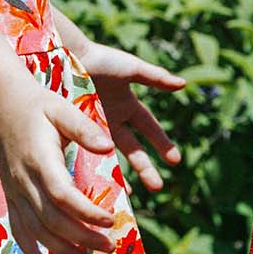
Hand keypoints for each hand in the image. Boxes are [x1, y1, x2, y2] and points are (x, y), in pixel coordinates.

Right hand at [0, 78, 116, 253]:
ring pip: (36, 230)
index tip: (111, 220)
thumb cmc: (39, 106)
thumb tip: (110, 146)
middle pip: (51, 219)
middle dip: (80, 237)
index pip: (63, 195)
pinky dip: (30, 251)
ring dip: (61, 250)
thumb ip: (85, 129)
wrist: (2, 106)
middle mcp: (24, 180)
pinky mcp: (11, 197)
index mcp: (40, 159)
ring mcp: (15, 192)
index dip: (86, 212)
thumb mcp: (63, 109)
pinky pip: (18, 230)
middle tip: (109, 246)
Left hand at [77, 40, 185, 192]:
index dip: (163, 144)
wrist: (68, 57)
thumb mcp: (132, 69)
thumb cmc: (101, 61)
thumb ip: (156, 78)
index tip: (175, 162)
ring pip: (111, 157)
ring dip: (121, 175)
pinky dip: (93, 170)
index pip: (150, 130)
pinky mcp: (77, 131)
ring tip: (126, 196)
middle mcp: (113, 119)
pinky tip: (96, 187)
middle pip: (134, 149)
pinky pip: (87, 155)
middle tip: (158, 187)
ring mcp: (95, 127)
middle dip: (146, 168)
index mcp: (128, 106)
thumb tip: (184, 84)